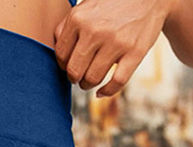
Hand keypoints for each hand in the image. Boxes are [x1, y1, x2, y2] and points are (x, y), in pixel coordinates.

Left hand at [53, 0, 178, 97]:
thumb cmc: (112, 3)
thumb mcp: (86, 5)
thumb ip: (68, 25)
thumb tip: (57, 52)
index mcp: (79, 18)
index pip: (61, 56)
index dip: (63, 66)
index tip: (70, 66)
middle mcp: (95, 30)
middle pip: (75, 71)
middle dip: (75, 78)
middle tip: (79, 77)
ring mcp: (116, 42)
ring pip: (93, 79)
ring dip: (88, 85)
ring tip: (90, 81)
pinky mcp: (135, 52)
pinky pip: (116, 83)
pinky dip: (106, 92)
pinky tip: (101, 92)